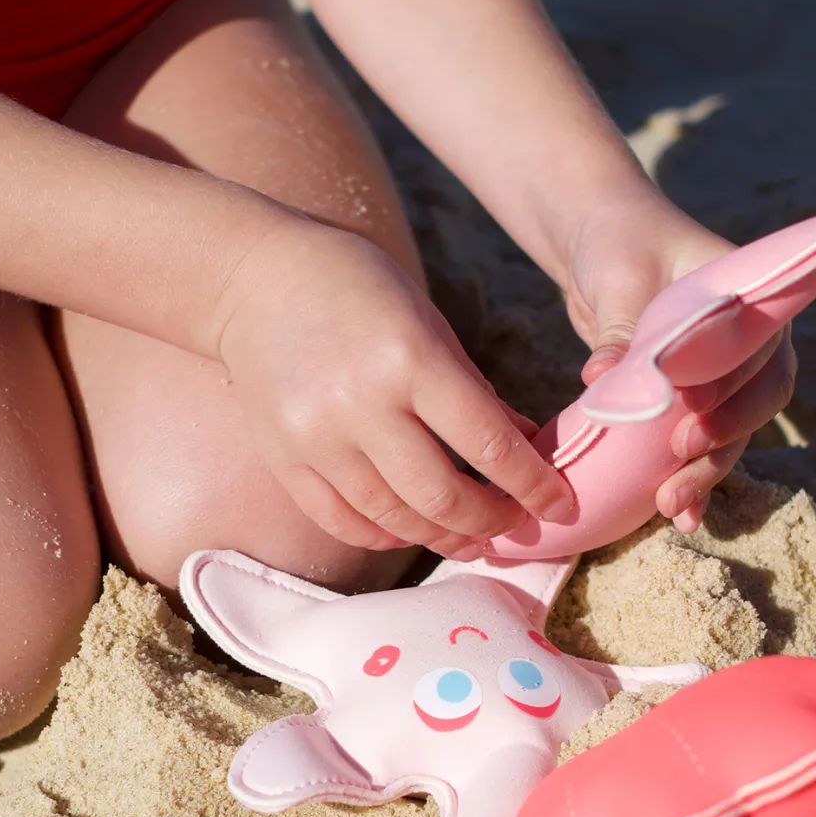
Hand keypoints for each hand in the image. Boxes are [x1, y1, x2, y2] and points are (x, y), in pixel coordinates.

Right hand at [215, 221, 575, 558]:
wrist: (254, 279)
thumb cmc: (356, 289)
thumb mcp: (428, 322)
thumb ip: (475, 390)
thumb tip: (526, 449)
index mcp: (409, 360)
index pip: (488, 444)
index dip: (533, 485)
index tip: (561, 505)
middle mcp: (361, 405)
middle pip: (442, 497)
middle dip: (491, 522)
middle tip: (514, 525)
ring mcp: (317, 438)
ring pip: (394, 518)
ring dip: (442, 537)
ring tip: (470, 536)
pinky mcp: (284, 458)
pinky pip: (342, 520)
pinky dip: (384, 534)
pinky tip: (410, 529)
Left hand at [563, 192, 797, 534]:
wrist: (605, 246)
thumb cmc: (620, 247)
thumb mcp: (619, 277)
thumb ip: (619, 326)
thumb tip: (603, 377)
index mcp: (750, 300)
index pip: (759, 351)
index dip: (731, 386)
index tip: (688, 409)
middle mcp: (752, 341)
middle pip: (756, 399)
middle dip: (724, 437)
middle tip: (681, 457)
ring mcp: (728, 375)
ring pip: (733, 432)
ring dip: (708, 471)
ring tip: (674, 505)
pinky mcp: (697, 402)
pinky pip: (706, 445)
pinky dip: (694, 480)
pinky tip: (681, 518)